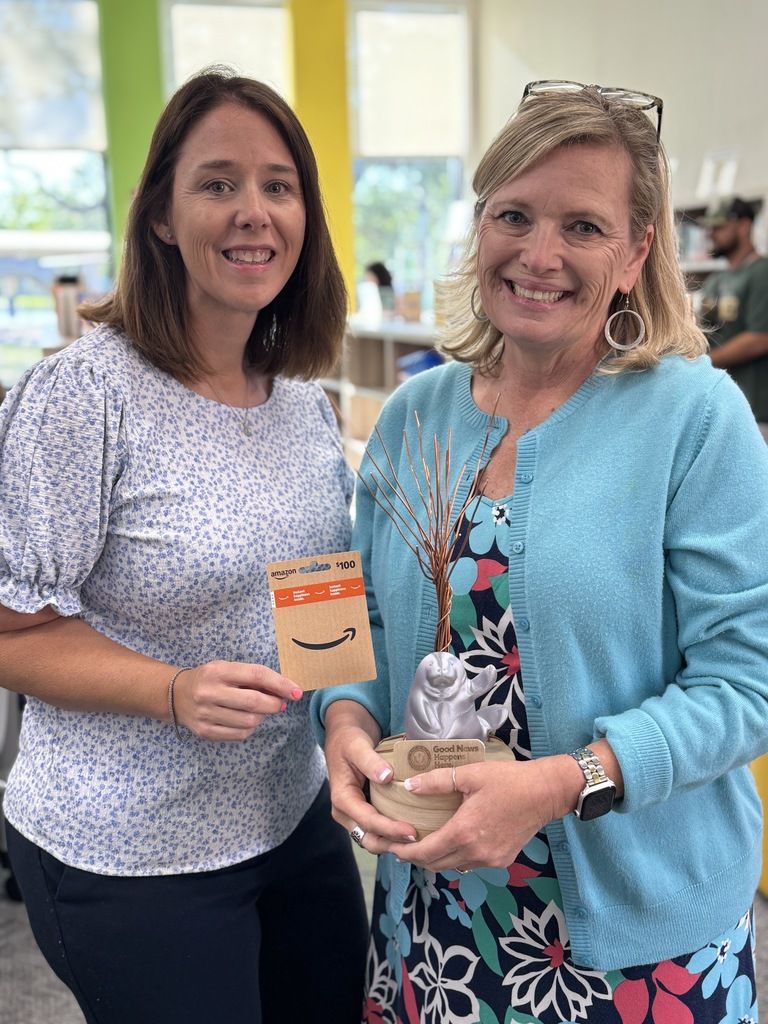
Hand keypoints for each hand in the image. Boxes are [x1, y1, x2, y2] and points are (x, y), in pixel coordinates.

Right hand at [171, 661, 301, 741]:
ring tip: (258, 710)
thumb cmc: (210, 679)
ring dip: (262, 717)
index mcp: (218, 671)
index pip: (256, 675)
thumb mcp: (227, 669)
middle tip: (280, 703)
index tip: (296, 691)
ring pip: (249, 722)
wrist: (176, 696)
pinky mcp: (205, 732)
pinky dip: (250, 728)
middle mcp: (210, 692)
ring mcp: (206, 714)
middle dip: (274, 704)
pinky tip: (245, 720)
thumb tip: (284, 691)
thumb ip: (253, 677)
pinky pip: (239, 734)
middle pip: (254, 702)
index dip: (280, 684)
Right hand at [324, 700, 417, 850]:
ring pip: (374, 839)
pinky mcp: (363, 812)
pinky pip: (377, 831)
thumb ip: (370, 761)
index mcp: (342, 798)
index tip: (412, 832)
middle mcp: (346, 812)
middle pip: (370, 839)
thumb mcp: (357, 745)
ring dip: (394, 843)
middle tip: (419, 843)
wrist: (344, 737)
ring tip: (418, 842)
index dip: (390, 829)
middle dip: (393, 843)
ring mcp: (354, 814)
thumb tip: (386, 777)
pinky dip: (392, 835)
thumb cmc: (348, 740)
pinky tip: (410, 831)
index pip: (368, 821)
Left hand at [386, 757, 563, 871]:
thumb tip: (408, 787)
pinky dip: (455, 857)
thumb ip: (436, 782)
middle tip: (400, 846)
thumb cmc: (508, 779)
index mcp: (464, 832)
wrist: (545, 793)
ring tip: (421, 844)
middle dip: (415, 857)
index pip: (425, 852)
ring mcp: (490, 859)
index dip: (405, 852)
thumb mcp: (469, 774)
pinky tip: (450, 842)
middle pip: (436, 864)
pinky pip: (469, 864)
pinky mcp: (501, 860)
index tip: (391, 847)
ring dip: (435, 859)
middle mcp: (476, 852)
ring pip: (452, 866)